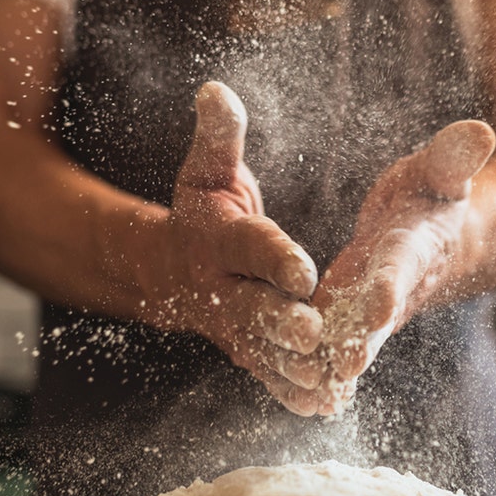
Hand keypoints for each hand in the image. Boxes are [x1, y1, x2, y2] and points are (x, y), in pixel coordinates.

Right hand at [140, 82, 325, 414]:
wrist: (167, 269)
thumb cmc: (202, 211)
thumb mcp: (207, 170)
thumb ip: (219, 137)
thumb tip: (215, 89)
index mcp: (218, 240)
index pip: (249, 247)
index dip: (275, 257)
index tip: (304, 269)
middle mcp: (221, 289)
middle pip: (253, 307)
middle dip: (282, 322)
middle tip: (314, 334)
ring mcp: (231, 327)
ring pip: (262, 350)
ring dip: (293, 368)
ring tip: (328, 381)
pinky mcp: (243, 351)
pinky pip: (266, 374)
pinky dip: (290, 391)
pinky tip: (322, 406)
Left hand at [309, 120, 495, 414]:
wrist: (441, 237)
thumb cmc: (434, 194)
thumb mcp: (442, 171)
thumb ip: (454, 156)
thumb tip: (481, 130)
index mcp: (414, 246)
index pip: (402, 265)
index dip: (391, 283)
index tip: (379, 303)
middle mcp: (396, 285)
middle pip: (379, 317)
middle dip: (363, 341)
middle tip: (344, 367)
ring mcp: (374, 308)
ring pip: (356, 340)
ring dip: (336, 366)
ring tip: (315, 392)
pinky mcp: (354, 318)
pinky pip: (339, 347)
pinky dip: (326, 373)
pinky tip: (305, 399)